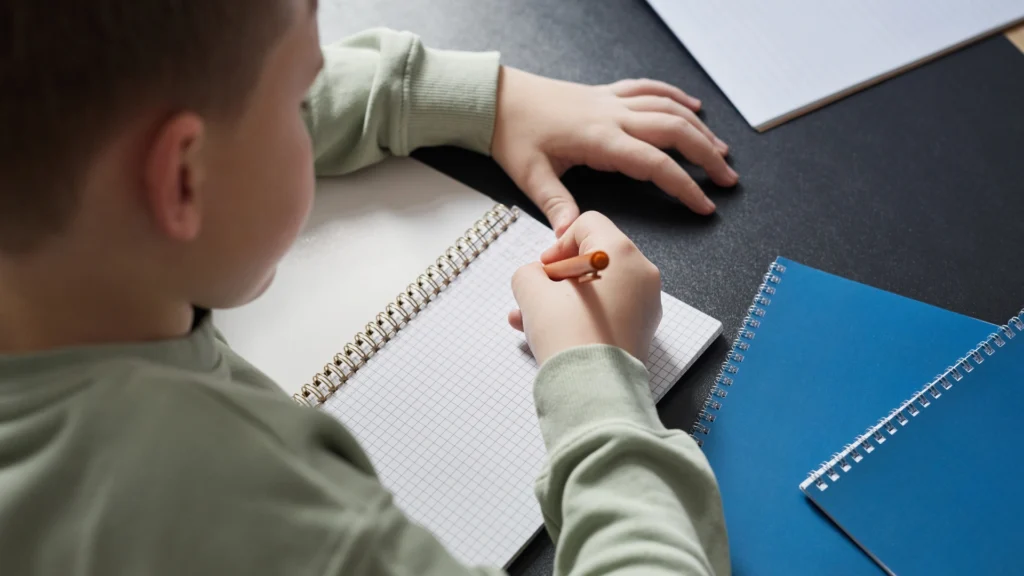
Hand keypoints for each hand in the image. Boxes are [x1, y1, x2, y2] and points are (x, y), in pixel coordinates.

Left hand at [492, 67, 737, 236]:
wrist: (498, 99)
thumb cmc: (513, 136)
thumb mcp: (531, 175)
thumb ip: (556, 205)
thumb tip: (571, 237)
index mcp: (601, 140)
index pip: (656, 164)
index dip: (685, 186)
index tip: (706, 205)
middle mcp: (613, 116)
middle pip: (675, 131)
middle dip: (707, 156)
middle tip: (728, 180)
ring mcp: (611, 102)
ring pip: (668, 109)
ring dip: (699, 128)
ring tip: (722, 150)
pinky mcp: (605, 94)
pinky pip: (649, 89)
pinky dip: (675, 97)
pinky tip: (693, 106)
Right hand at [509, 212, 662, 364]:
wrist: (593, 389)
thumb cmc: (567, 333)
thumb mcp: (531, 291)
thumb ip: (529, 273)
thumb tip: (536, 278)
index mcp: (621, 252)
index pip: (588, 225)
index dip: (559, 243)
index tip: (544, 269)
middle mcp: (642, 274)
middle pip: (594, 259)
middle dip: (559, 277)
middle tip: (535, 296)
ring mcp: (647, 304)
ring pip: (599, 290)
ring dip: (564, 300)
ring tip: (530, 320)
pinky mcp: (643, 331)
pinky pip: (609, 312)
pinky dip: (583, 316)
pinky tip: (551, 335)